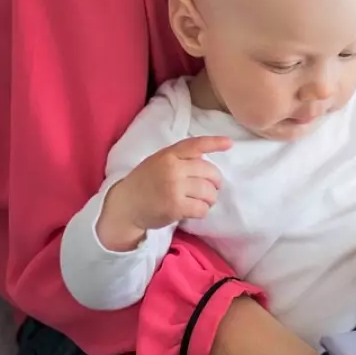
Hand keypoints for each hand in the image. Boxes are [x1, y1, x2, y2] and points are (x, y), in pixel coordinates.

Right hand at [97, 136, 230, 249]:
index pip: (196, 145)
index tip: (229, 143)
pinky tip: (195, 211)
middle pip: (209, 172)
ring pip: (208, 192)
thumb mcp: (158, 162)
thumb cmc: (145, 183)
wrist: (125, 206)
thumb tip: (205, 159)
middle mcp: (172, 168)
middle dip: (216, 182)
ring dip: (210, 199)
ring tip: (203, 201)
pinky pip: (201, 208)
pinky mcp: (175, 207)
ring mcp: (174, 188)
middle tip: (213, 188)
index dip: (214, 143)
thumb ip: (179, 159)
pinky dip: (202, 211)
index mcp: (168, 155)